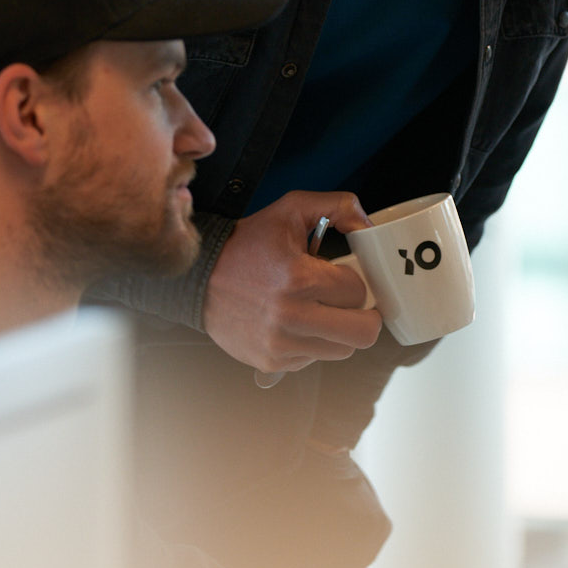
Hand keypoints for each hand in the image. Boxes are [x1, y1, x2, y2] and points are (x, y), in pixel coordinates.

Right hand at [202, 189, 381, 373]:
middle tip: (351, 303)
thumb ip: (338, 206)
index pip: (358, 291)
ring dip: (338, 331)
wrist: (199, 277)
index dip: (353, 280)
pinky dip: (312, 343)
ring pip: (342, 350)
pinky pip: (313, 360)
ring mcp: (281, 344)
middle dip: (364, 315)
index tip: (341, 276)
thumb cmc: (246, 244)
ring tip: (319, 310)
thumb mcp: (290, 210)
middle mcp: (291, 316)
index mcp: (299, 278)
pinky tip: (295, 323)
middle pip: (363, 333)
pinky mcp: (271, 362)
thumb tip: (368, 226)